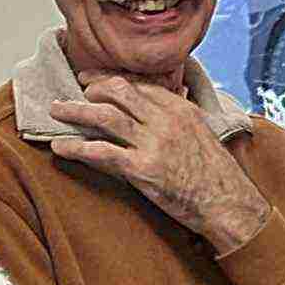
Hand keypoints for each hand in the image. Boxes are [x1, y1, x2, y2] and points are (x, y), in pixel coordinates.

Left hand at [48, 77, 276, 254]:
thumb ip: (177, 118)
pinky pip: (100, 152)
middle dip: (91, 89)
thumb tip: (158, 107)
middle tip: (73, 92)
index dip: (110, 79)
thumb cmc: (216, 174)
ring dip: (75, 112)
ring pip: (104, 117)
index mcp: (180, 108)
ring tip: (56, 111)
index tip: (91, 79)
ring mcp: (153, 144)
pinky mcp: (142, 169)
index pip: (138, 84)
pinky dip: (76, 147)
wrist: (228, 204)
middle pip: (118, 92)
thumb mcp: (201, 134)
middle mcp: (165, 120)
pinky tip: (60, 147)